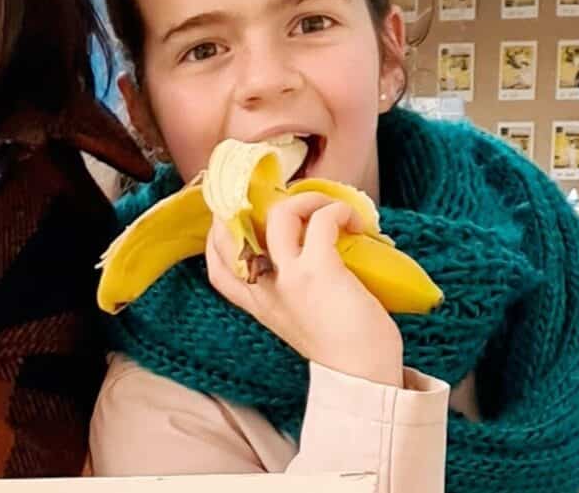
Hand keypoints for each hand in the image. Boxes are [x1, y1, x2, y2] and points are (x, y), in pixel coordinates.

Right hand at [206, 193, 404, 386]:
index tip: (246, 216)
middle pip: (236, 229)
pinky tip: (353, 222)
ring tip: (330, 209)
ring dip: (307, 199)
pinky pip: (321, 221)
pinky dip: (338, 211)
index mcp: (256, 303)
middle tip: (291, 200)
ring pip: (280, 212)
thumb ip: (288, 292)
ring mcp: (289, 277)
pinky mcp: (319, 270)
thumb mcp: (296, 320)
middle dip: (254, 203)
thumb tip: (308, 254)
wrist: (362, 379)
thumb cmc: (338, 348)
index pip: (216, 264)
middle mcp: (263, 287)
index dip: (222, 233)